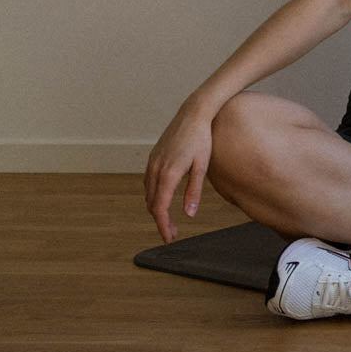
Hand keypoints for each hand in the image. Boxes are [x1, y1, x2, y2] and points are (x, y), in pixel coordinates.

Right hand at [144, 105, 212, 243]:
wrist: (194, 113)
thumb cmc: (201, 138)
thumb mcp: (202, 166)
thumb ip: (194, 191)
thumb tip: (189, 214)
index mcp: (168, 174)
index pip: (160, 208)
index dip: (163, 226)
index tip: (169, 238)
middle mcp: (156, 169)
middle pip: (152, 203)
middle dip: (160, 220)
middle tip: (173, 233)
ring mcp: (153, 162)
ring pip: (148, 193)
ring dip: (156, 208)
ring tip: (169, 219)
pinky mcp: (154, 156)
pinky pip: (148, 181)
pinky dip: (153, 194)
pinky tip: (163, 197)